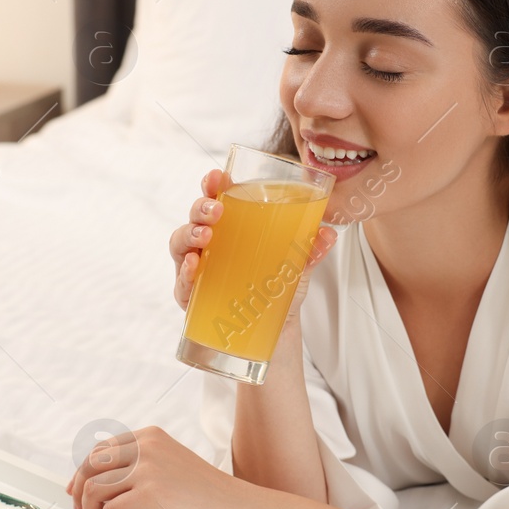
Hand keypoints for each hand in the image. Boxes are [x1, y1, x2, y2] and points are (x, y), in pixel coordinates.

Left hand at [64, 424, 254, 508]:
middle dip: (80, 492)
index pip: (100, 449)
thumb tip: (99, 482)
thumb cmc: (203, 493)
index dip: (82, 472)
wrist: (232, 507)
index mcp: (149, 437)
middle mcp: (146, 447)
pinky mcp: (150, 493)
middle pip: (91, 466)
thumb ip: (138, 464)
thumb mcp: (168, 463)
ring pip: (95, 489)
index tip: (77, 490)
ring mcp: (148, 469)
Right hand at [169, 168, 338, 318]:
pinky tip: (195, 265)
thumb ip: (309, 251)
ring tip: (205, 236)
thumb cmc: (275, 290)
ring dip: (190, 234)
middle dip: (201, 207)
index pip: (216, 198)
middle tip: (216, 209)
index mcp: (231, 228)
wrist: (270, 332)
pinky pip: (182, 280)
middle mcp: (209, 243)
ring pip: (181, 243)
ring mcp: (196, 268)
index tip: (217, 176)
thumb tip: (327, 234)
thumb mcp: (295, 268)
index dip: (212, 184)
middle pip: (195, 216)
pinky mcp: (191, 295)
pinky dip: (185, 272)